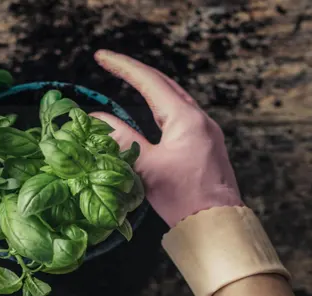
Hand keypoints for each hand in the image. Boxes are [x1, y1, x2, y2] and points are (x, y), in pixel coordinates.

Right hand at [92, 50, 242, 227]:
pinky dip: (160, 104)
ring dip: (149, 86)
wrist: (216, 222)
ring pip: (174, 97)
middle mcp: (199, 118)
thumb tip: (95, 118)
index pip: (149, 82)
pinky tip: (151, 110)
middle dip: (135, 71)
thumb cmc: (184, 197)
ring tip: (127, 79)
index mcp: (185, 119)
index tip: (101, 57)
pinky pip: (180, 112)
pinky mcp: (205, 142)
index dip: (122, 67)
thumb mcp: (146, 166)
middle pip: (164, 83)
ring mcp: (205, 130)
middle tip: (109, 64)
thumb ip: (121, 138)